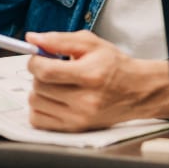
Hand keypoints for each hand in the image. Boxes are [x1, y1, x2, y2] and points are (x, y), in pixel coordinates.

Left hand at [25, 30, 168, 131]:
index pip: (46, 71)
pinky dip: (40, 108)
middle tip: (52, 69)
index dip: (35, 61)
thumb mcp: (92, 44)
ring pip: (35, 103)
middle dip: (39, 74)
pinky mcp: (74, 129)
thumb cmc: (114, 65)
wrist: (136, 91)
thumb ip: (59, 40)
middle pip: (39, 87)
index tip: (39, 57)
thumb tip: (32, 39)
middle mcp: (85, 100)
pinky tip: (53, 99)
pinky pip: (38, 120)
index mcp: (90, 75)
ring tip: (56, 84)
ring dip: (39, 91)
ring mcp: (79, 117)